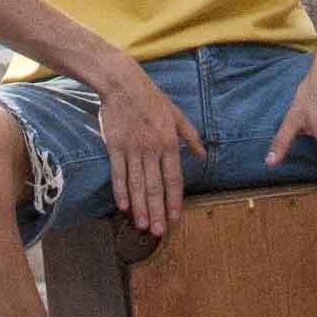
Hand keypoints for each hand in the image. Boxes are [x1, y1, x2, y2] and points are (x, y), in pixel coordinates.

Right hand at [93, 61, 205, 240]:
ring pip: (137, 184)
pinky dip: (120, 190)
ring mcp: (132, 149)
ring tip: (142, 225)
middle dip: (157, 210)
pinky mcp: (114, 147)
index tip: (176, 217)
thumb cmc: (152, 99)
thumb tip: (202, 156)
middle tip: (159, 231)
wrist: (122, 84)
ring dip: (140, 206)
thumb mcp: (177, 115)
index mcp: (169, 142)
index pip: (173, 177)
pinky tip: (123, 206)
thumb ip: (191, 137)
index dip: (175, 199)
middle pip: (155, 186)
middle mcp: (151, 149)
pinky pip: (118, 173)